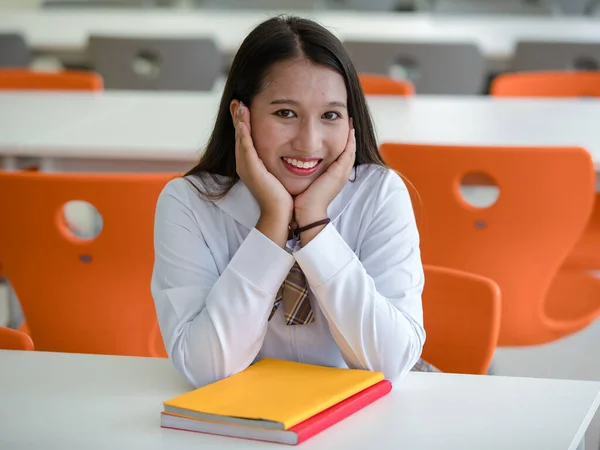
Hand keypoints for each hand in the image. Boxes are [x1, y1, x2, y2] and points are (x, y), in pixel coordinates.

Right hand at [234, 101, 292, 245]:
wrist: (281, 214)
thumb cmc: (283, 195)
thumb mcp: (278, 173)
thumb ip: (279, 161)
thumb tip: (287, 151)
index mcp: (252, 164)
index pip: (245, 139)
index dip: (243, 123)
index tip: (244, 107)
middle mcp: (245, 165)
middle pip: (239, 136)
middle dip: (238, 118)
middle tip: (238, 101)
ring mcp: (246, 167)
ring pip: (240, 139)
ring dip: (239, 122)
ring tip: (239, 106)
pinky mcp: (251, 170)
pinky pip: (246, 149)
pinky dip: (244, 135)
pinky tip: (243, 123)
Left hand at [294, 124, 355, 229]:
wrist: (306, 213)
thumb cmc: (302, 200)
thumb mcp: (305, 181)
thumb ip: (303, 171)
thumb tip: (295, 163)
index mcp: (333, 175)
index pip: (340, 154)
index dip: (341, 141)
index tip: (338, 127)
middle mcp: (340, 173)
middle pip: (349, 149)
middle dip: (348, 134)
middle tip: (348, 118)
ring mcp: (342, 172)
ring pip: (351, 148)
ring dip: (351, 134)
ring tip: (350, 119)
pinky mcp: (339, 172)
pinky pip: (349, 152)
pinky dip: (350, 140)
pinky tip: (350, 128)